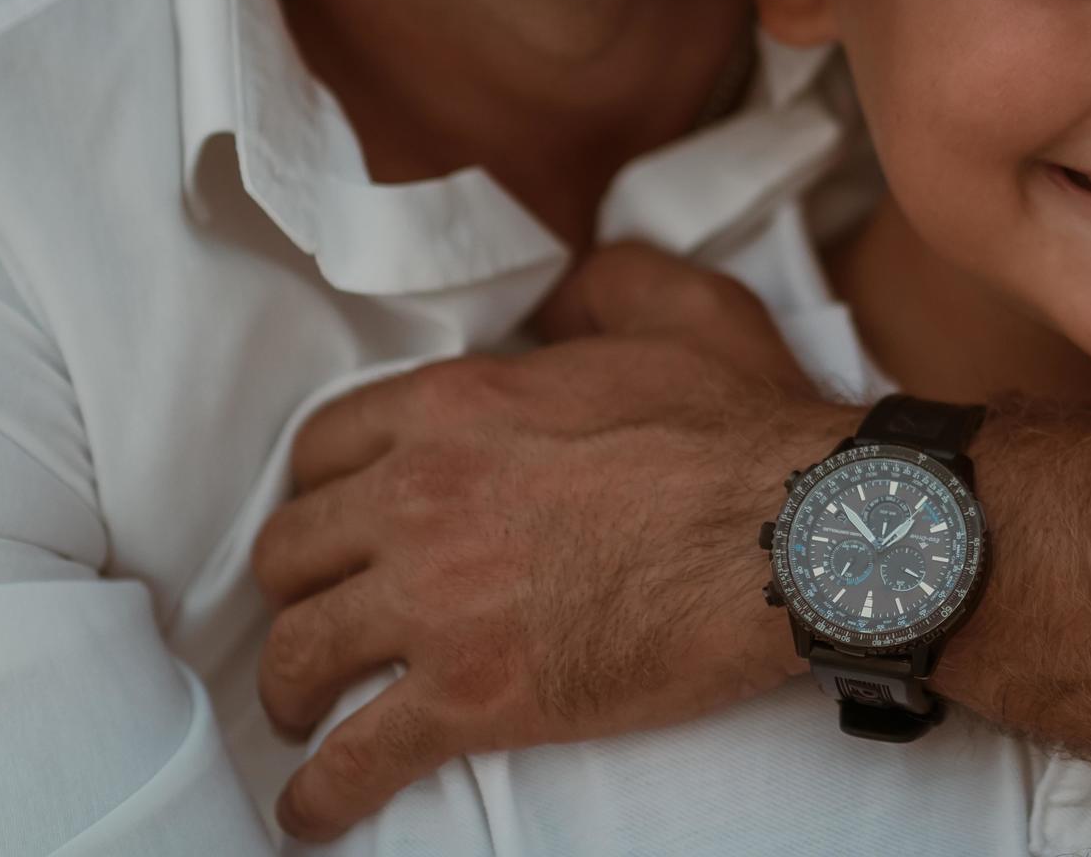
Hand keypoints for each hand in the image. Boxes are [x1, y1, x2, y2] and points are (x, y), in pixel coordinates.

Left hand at [250, 243, 858, 841]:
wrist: (798, 534)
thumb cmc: (750, 427)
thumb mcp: (685, 310)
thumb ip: (606, 285)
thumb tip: (562, 296)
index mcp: (458, 406)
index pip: (325, 448)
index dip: (324, 490)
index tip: (342, 523)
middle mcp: (422, 496)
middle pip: (292, 551)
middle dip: (300, 588)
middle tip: (327, 611)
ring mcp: (438, 601)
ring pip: (300, 651)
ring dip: (293, 685)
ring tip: (308, 711)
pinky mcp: (471, 696)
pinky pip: (355, 756)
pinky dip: (320, 793)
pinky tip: (312, 811)